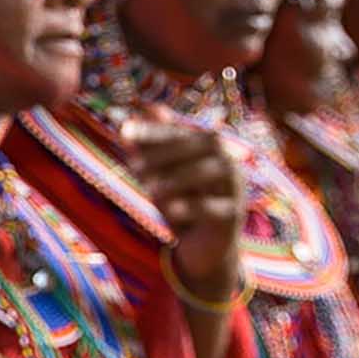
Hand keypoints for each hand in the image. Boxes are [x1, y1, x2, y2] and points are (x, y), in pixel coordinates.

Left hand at [123, 106, 244, 302]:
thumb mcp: (160, 176)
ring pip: (211, 173)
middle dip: (165, 152)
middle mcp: (229, 162)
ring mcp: (235, 189)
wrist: (203, 248)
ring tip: (149, 189)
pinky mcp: (233, 216)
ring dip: (176, 178)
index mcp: (212, 148)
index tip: (123, 130)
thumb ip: (150, 146)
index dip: (154, 129)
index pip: (183, 130)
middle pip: (204, 146)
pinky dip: (191, 207)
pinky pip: (215, 208)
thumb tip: (141, 109)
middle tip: (134, 166)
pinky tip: (169, 209)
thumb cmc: (181, 204)